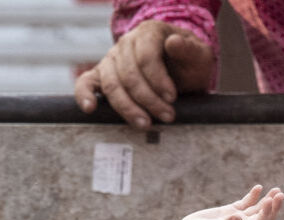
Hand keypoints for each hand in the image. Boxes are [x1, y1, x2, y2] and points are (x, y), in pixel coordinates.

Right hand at [73, 20, 214, 129]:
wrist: (179, 71)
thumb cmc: (188, 64)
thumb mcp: (199, 55)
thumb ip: (189, 49)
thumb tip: (173, 42)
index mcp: (149, 32)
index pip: (146, 57)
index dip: (158, 80)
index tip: (172, 97)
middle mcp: (126, 43)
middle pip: (129, 75)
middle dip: (148, 99)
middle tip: (166, 116)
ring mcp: (110, 59)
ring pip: (111, 85)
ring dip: (128, 108)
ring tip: (145, 123)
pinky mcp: (100, 76)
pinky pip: (85, 84)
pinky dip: (84, 96)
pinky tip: (90, 109)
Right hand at [176, 185, 283, 219]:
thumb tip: (238, 217)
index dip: (268, 212)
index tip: (270, 200)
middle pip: (263, 216)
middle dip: (273, 206)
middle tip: (280, 194)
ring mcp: (235, 218)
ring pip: (256, 209)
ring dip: (267, 200)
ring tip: (277, 190)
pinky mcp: (228, 212)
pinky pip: (244, 203)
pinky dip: (252, 196)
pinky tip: (259, 187)